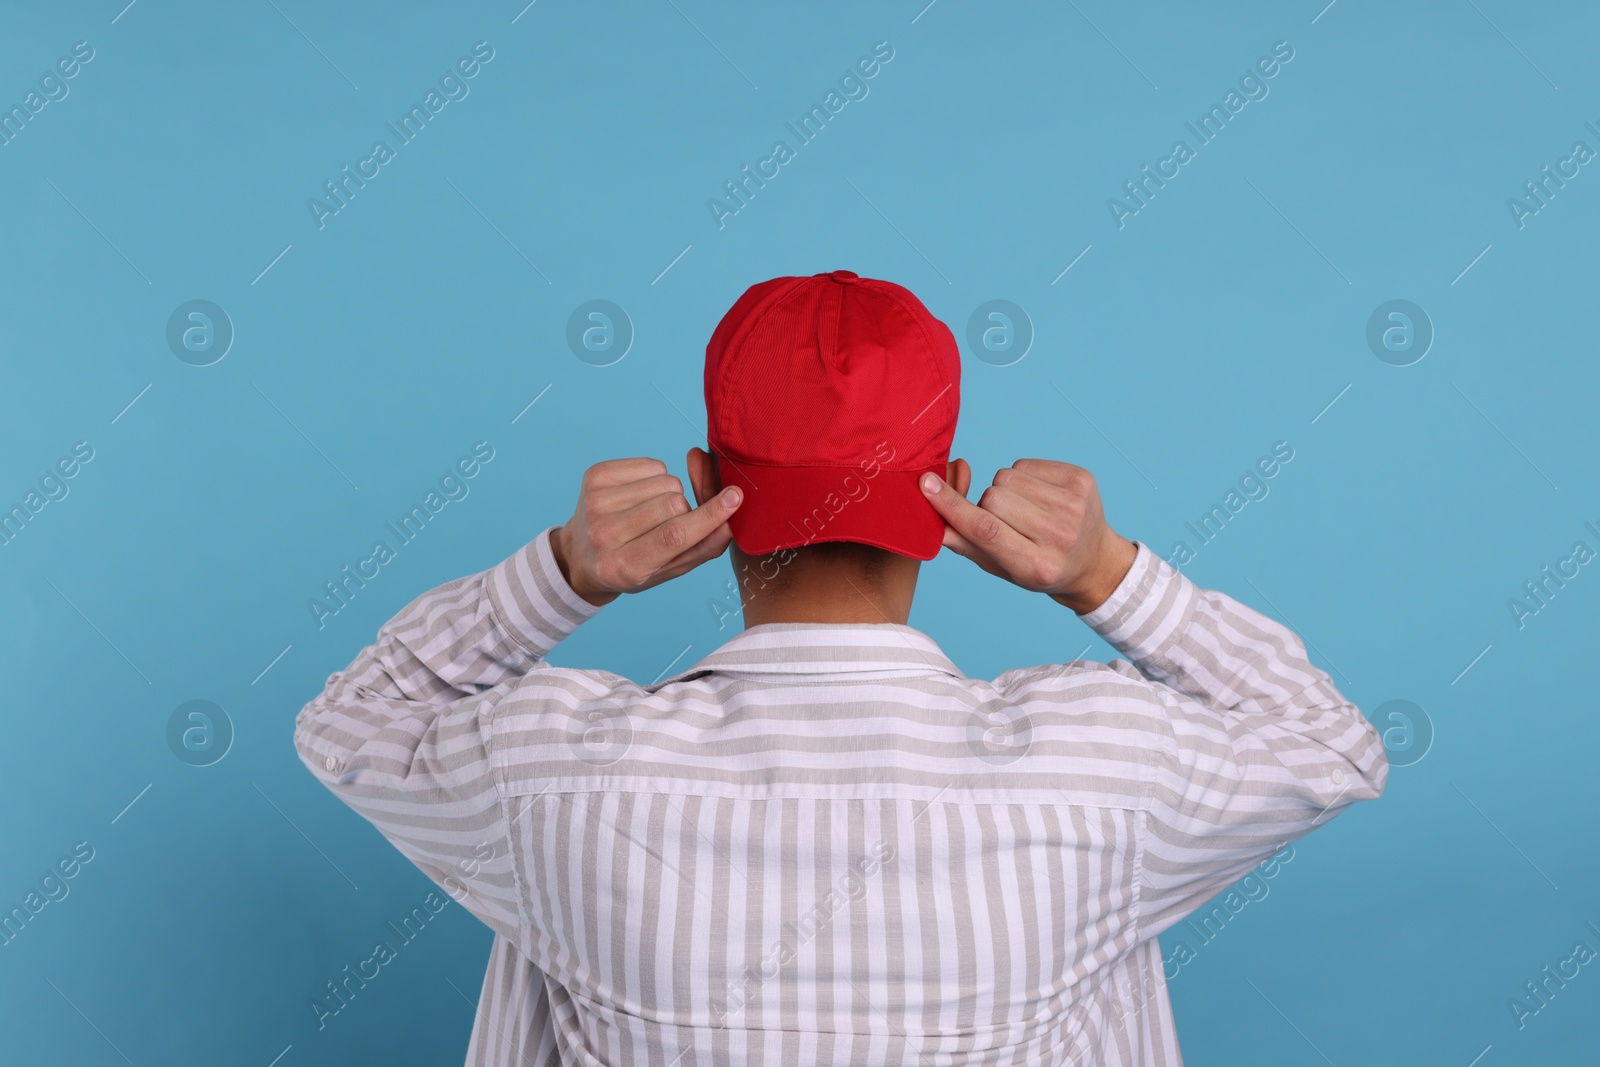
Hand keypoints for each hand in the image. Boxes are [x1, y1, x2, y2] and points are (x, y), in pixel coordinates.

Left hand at [550, 458, 742, 606]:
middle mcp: (604, 534)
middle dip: (684, 509)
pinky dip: (655, 477)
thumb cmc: (632, 566)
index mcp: (624, 567)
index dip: (708, 515)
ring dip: (668, 493)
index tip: (734, 497)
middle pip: (672, 503)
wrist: (580, 555)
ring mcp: (596, 502)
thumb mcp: (668, 571)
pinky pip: (650, 464)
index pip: (674, 535)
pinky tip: (640, 496)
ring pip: (664, 481)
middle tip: (669, 523)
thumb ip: (703, 548)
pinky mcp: (594, 477)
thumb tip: (731, 521)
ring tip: (650, 511)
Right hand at [920, 458, 1136, 613]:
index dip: (952, 506)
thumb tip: (934, 521)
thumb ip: (967, 545)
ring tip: (1023, 509)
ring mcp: (1075, 505)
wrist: (1094, 561)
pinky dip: (1023, 477)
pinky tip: (1038, 497)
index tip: (926, 484)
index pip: (985, 529)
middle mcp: (1060, 535)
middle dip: (987, 504)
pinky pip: (1026, 464)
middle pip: (993, 497)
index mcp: (1037, 566)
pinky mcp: (1081, 479)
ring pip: (1007, 476)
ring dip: (1005, 490)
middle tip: (1004, 521)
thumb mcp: (1002, 569)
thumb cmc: (1039, 566)